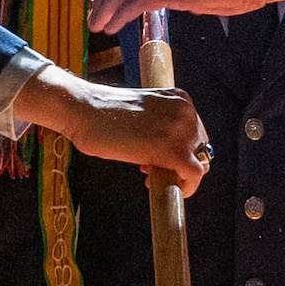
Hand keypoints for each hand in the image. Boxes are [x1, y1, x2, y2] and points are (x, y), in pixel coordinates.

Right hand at [11, 64, 209, 195]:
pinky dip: (186, 187)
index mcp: (179, 99)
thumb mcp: (141, 113)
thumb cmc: (102, 113)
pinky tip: (162, 186)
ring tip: (149, 175)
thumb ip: (159, 127)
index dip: (180, 150)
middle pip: (200, 148)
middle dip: (179, 163)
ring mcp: (181, 129)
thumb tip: (167, 153)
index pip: (195, 132)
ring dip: (178, 175)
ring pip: (200, 163)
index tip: (158, 159)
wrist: (83, 109)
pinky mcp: (172, 149)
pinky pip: (194, 174)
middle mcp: (186, 111)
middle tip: (151, 169)